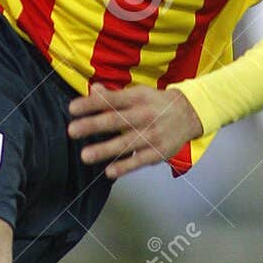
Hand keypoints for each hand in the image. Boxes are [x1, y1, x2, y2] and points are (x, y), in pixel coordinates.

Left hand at [67, 84, 203, 178]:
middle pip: (116, 120)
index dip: (91, 104)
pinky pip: (140, 161)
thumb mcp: (138, 93)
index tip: (72, 109)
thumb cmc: (155, 103)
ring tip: (85, 155)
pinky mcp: (159, 152)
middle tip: (72, 131)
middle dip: (93, 125)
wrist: (190, 114)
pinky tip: (109, 171)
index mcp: (137, 98)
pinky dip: (125, 167)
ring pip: (126, 143)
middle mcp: (145, 115)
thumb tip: (93, 90)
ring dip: (105, 150)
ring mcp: (153, 135)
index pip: (111, 100)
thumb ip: (114, 95)